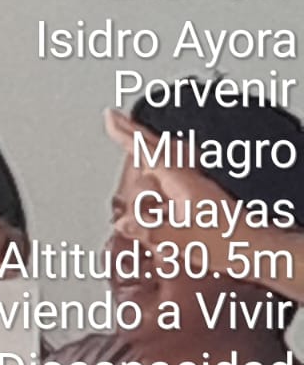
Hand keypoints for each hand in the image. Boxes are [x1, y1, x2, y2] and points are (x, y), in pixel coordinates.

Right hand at [103, 107, 252, 265]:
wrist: (253, 246)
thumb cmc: (225, 242)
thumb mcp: (180, 239)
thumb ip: (149, 230)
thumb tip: (124, 222)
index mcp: (182, 183)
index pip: (149, 151)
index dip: (127, 134)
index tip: (111, 117)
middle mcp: (189, 179)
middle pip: (157, 148)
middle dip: (134, 136)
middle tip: (116, 124)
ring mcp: (195, 186)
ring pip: (164, 162)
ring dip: (146, 153)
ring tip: (129, 147)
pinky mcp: (199, 197)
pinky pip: (171, 178)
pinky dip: (156, 175)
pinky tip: (150, 187)